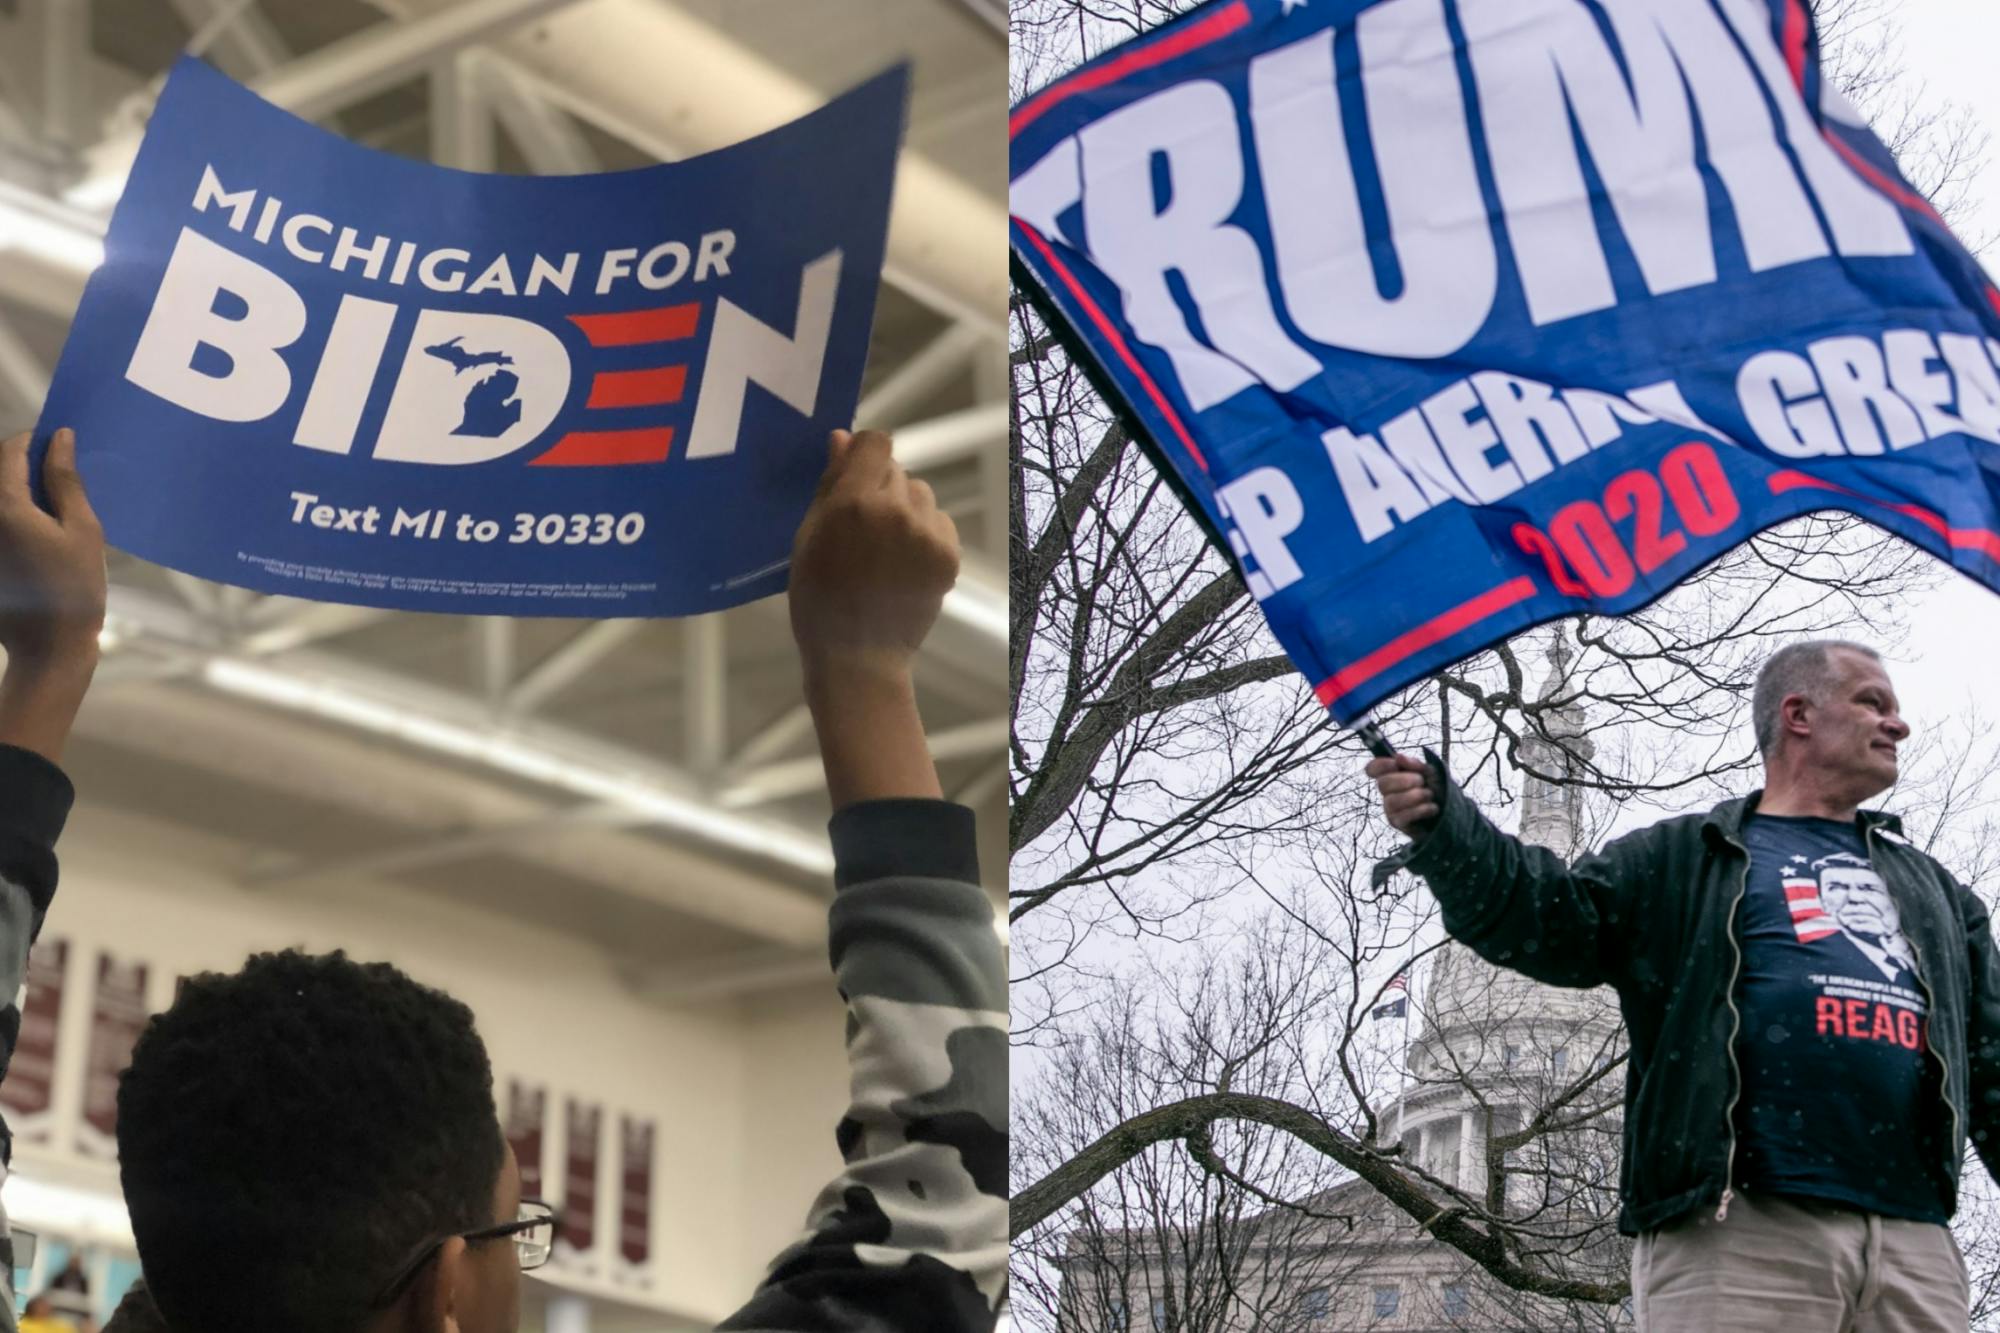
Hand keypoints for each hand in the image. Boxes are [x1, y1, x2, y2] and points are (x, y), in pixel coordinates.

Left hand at [0, 429, 104, 668]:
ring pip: (3, 498)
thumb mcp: (82, 529)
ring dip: (26, 493)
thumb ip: (65, 480)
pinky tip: (47, 537)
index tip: (63, 445)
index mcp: (6, 505)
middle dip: (30, 466)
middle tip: (66, 479)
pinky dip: (21, 517)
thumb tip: (60, 438)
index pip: (11, 451)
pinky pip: (3, 521)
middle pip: (2, 473)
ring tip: (60, 512)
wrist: (49, 646)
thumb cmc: (75, 587)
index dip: (36, 441)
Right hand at [789, 429, 959, 686]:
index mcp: (853, 502)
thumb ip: (830, 484)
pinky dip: (924, 534)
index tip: (856, 472)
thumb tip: (843, 437)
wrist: (859, 657)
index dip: (865, 453)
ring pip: (920, 494)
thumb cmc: (818, 599)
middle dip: (879, 487)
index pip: (877, 443)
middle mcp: (895, 509)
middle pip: (896, 469)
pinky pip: (938, 521)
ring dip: (904, 509)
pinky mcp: (949, 554)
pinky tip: (903, 563)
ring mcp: (927, 533)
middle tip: (863, 528)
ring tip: (884, 549)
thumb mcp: (808, 538)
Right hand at [1367, 753, 1439, 838]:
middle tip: (1421, 781)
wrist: (1449, 810)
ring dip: (1414, 796)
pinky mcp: (1398, 823)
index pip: (1373, 768)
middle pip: (1382, 784)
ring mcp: (1390, 808)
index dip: (1381, 765)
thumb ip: (1414, 764)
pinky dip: (1421, 810)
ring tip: (1429, 795)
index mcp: (1391, 775)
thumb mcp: (1429, 771)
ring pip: (1392, 801)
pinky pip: (1402, 816)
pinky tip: (1432, 808)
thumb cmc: (1436, 787)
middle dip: (1404, 780)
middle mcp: (1387, 792)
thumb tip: (1398, 756)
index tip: (1395, 764)